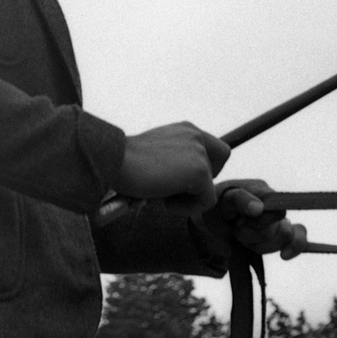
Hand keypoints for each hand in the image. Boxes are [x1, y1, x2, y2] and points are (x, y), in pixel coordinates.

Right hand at [115, 122, 229, 216]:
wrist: (115, 161)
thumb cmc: (129, 163)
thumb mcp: (158, 154)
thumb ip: (176, 159)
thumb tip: (186, 183)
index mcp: (186, 129)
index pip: (216, 148)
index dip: (205, 167)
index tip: (180, 179)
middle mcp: (195, 135)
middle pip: (221, 162)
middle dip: (202, 181)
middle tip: (173, 187)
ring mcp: (199, 152)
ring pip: (209, 187)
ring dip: (188, 198)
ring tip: (162, 193)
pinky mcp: (200, 171)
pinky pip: (206, 202)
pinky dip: (185, 208)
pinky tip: (163, 200)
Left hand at [195, 178, 307, 260]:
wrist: (211, 226)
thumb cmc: (216, 208)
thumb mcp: (221, 201)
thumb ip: (240, 200)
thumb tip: (260, 208)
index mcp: (261, 190)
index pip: (275, 209)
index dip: (258, 223)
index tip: (237, 224)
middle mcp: (273, 203)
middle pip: (279, 228)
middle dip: (254, 235)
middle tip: (235, 229)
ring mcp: (278, 219)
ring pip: (284, 238)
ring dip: (259, 244)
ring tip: (241, 236)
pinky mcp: (280, 236)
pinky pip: (298, 239)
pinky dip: (294, 248)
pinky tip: (284, 255)